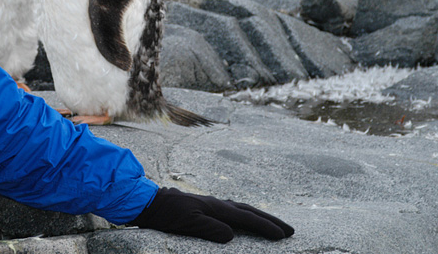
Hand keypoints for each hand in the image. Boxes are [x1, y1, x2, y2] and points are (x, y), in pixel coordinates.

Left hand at [127, 187, 293, 242]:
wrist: (147, 202)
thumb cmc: (166, 214)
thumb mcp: (188, 223)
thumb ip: (211, 229)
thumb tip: (232, 236)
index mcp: (216, 207)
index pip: (246, 218)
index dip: (266, 227)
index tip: (284, 235)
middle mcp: (216, 203)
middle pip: (249, 210)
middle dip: (270, 220)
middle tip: (290, 230)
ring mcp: (210, 204)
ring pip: (241, 209)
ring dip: (259, 217)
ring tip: (273, 225)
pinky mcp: (204, 207)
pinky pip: (231, 211)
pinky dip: (244, 216)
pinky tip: (243, 221)